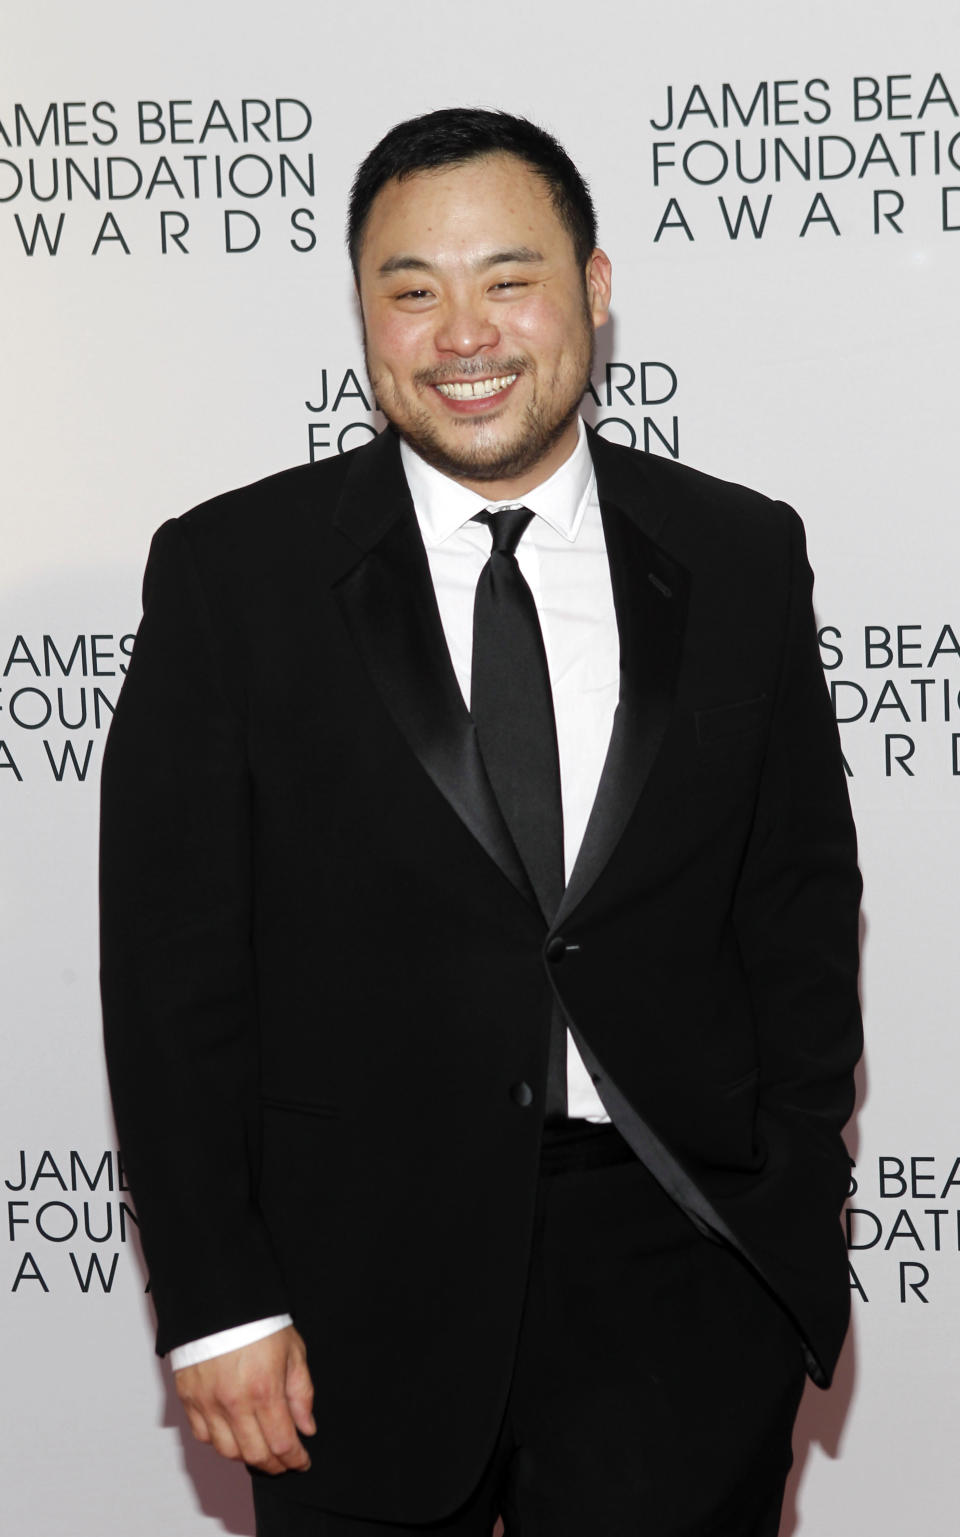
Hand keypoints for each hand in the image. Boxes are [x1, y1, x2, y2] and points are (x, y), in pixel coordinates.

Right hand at [174, 1325, 315, 1474]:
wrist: (219, 1299)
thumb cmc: (258, 1321)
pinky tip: (233, 1433)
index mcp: (264, 1389)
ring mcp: (208, 1402)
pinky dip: (220, 1441)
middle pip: (255, 1454)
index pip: (281, 1443)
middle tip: (284, 1461)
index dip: (295, 1459)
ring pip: (227, 1451)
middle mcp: (234, 1402)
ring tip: (260, 1448)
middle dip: (275, 1465)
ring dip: (247, 1456)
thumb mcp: (293, 1351)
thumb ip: (301, 1392)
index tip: (302, 1461)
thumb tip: (306, 1427)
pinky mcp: (188, 1398)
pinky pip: (203, 1436)